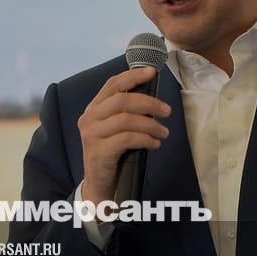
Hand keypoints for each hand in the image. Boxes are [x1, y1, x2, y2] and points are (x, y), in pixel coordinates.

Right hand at [78, 67, 170, 203]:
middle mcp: (89, 118)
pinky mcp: (98, 151)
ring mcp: (92, 135)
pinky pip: (127, 139)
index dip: (133, 76)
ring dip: (151, 125)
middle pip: (122, 100)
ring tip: (164, 132)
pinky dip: (146, 139)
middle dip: (149, 103)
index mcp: (93, 108)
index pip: (112, 84)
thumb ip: (126, 112)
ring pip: (126, 120)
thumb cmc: (112, 153)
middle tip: (167, 111)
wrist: (100, 184)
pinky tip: (155, 144)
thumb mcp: (116, 129)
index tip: (152, 72)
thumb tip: (152, 99)